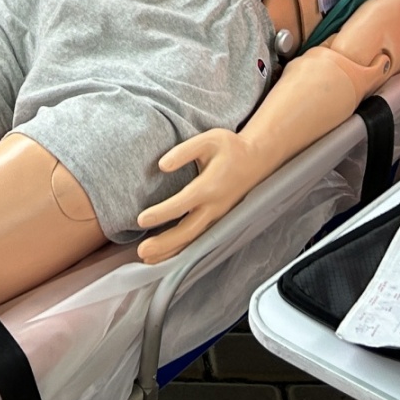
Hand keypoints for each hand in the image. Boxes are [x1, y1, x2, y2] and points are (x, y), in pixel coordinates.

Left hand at [134, 128, 259, 262]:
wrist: (258, 160)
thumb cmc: (231, 148)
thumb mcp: (208, 140)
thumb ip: (183, 151)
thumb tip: (162, 165)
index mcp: (210, 186)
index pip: (182, 204)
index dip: (161, 213)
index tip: (141, 220)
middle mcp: (214, 206)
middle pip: (187, 231)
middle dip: (164, 244)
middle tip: (142, 252)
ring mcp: (217, 216)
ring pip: (193, 239)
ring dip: (171, 251)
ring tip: (148, 260)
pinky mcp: (218, 219)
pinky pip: (199, 238)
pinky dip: (182, 248)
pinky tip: (166, 254)